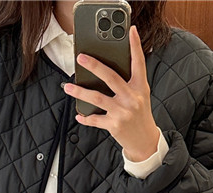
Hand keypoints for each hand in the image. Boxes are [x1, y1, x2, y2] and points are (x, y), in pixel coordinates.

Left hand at [63, 25, 160, 161]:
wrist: (144, 141)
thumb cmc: (139, 114)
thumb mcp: (140, 95)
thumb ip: (129, 81)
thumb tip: (107, 68)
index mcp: (140, 87)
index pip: (138, 63)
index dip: (135, 45)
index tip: (131, 30)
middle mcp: (132, 98)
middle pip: (111, 77)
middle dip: (94, 66)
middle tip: (80, 57)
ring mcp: (123, 112)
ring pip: (97, 98)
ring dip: (80, 92)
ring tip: (67, 87)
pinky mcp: (114, 125)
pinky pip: (95, 119)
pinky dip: (85, 117)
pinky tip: (78, 115)